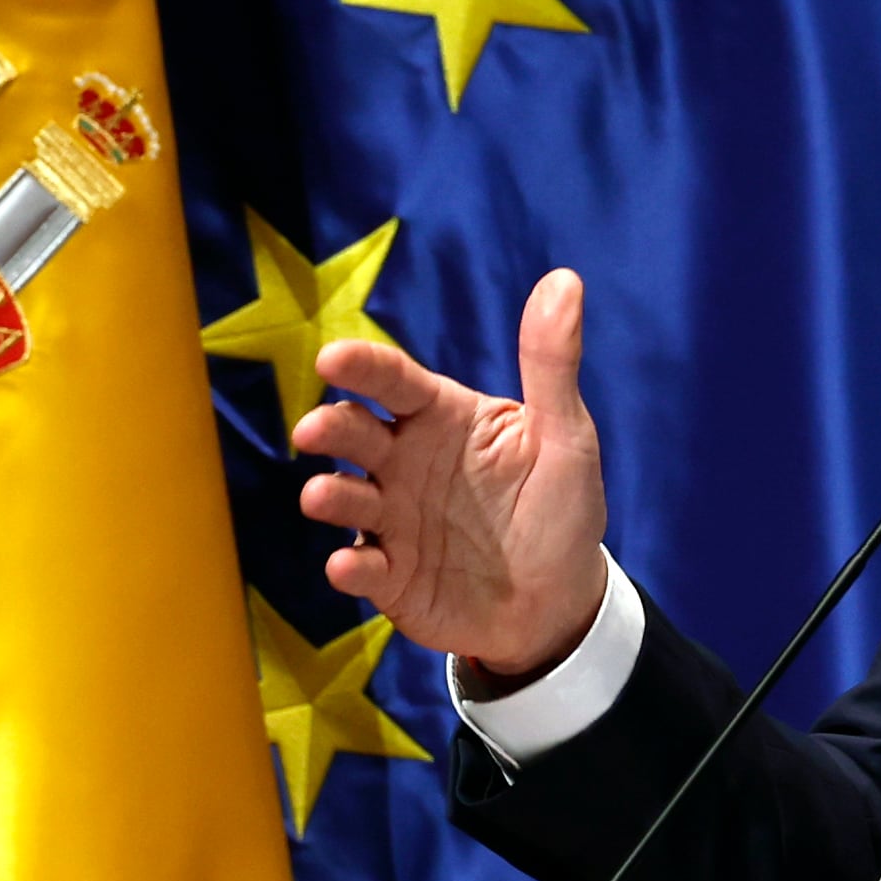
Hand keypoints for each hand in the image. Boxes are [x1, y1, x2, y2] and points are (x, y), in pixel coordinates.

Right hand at [293, 267, 609, 685]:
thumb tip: (564, 279)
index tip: (333, 357)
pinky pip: (361, 567)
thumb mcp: (566, 435)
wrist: (560, 601)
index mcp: (443, 419)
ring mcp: (392, 519)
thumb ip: (552, 364)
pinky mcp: (390, 576)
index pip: (394, 381)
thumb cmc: (560, 508)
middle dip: (328, 427)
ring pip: (343, 496)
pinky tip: (352, 567)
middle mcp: (405, 463)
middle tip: (315, 430)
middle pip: (353, 433)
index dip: (363, 367)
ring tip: (322, 495)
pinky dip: (351, 567)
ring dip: (327, 494)